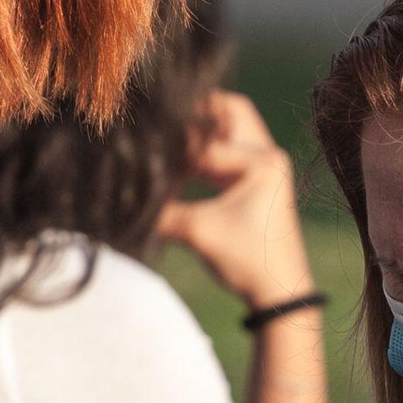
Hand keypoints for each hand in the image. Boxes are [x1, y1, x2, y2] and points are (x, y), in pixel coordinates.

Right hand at [151, 91, 316, 312]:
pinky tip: (180, 165)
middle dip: (195, 112)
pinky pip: (229, 152)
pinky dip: (206, 153)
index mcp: (261, 160)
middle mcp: (268, 155)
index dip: (171, 146)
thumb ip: (160, 209)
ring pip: (230, 130)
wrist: (280, 292)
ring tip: (166, 142)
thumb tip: (123, 196)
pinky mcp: (259, 181)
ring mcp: (266, 166)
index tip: (141, 144)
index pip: (205, 141)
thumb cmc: (247, 259)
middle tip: (162, 119)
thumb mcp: (198, 231)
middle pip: (229, 111)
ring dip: (200, 133)